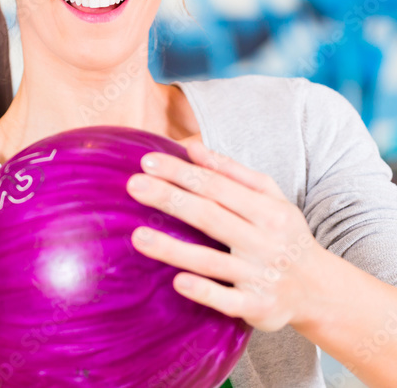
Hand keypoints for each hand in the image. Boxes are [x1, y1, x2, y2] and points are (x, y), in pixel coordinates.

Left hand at [125, 140, 326, 331]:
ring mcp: (260, 276)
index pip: (217, 187)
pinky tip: (178, 282)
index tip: (147, 162)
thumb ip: (231, 172)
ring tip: (138, 237)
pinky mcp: (258, 307)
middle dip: (171, 199)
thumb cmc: (284, 235)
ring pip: (212, 261)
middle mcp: (264, 242)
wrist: (322, 291)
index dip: (182, 173)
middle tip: (134, 185)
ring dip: (174, 250)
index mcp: (268, 211)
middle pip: (210, 217)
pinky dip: (205, 292)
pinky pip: (228, 301)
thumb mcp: (271, 198)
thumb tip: (191, 147)